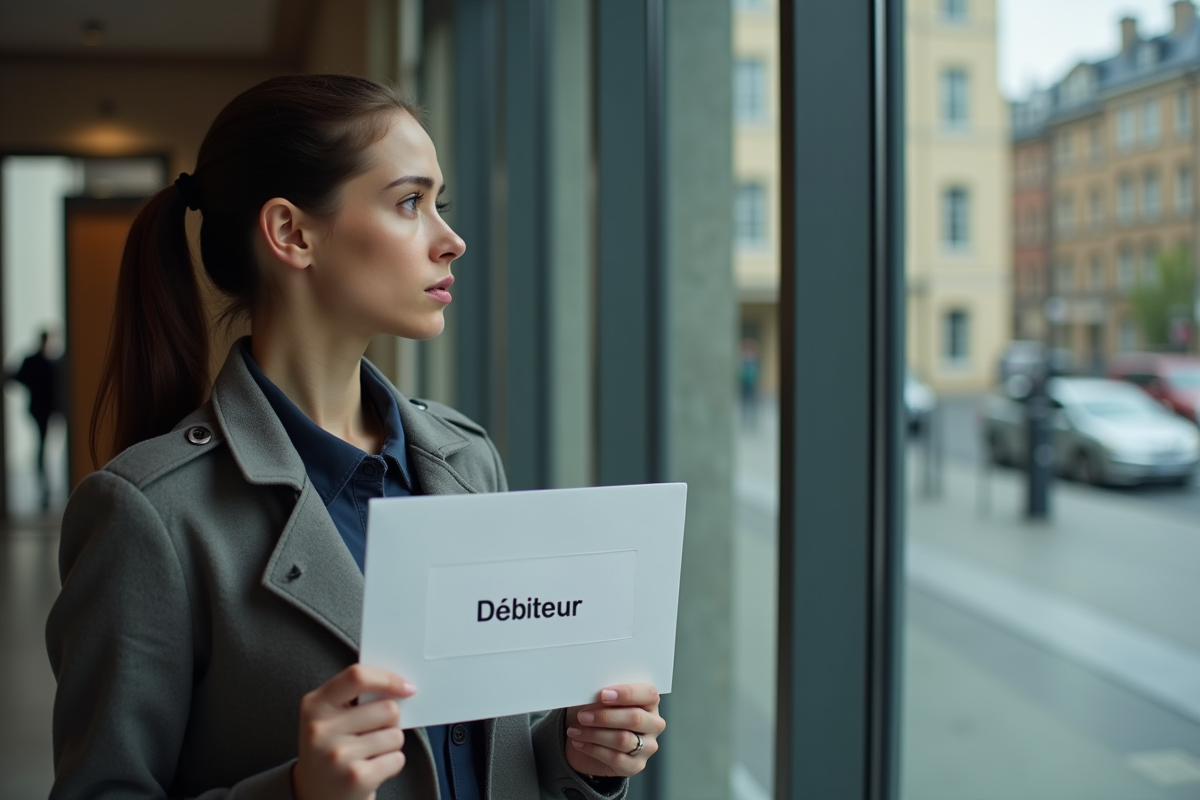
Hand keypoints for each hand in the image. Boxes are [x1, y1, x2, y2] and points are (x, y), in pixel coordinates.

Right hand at [293, 664, 416, 799]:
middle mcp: (321, 729)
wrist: (314, 795)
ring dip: (390, 745)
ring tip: (369, 754)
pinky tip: (372, 770)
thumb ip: (356, 697)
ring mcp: (338, 755)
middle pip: (388, 708)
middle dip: (391, 721)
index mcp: (315, 705)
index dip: (388, 679)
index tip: (407, 687)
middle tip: (373, 734)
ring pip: (395, 735)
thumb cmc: (331, 750)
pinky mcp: (356, 778)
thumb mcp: (329, 718)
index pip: (357, 677)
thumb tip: (399, 687)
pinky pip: (397, 758)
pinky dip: (392, 764)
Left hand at [564, 684, 664, 777]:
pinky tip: (579, 742)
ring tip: (575, 730)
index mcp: (650, 702)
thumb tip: (591, 694)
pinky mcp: (636, 765)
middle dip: (605, 717)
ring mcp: (648, 746)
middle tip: (583, 715)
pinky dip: (593, 749)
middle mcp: (654, 724)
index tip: (603, 694)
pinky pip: (616, 758)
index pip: (649, 694)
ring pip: (623, 740)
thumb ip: (602, 694)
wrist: (589, 738)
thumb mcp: (600, 698)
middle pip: (635, 719)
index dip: (626, 694)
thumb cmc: (598, 711)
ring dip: (595, 734)